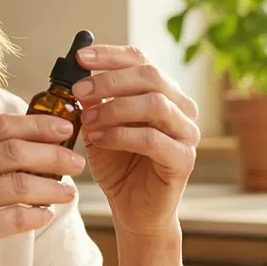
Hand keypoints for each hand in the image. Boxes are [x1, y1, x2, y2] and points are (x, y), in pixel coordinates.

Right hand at [0, 113, 85, 265]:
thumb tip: (24, 143)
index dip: (36, 123)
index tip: (63, 128)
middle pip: (13, 150)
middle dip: (52, 153)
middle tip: (76, 161)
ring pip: (20, 184)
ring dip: (53, 186)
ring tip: (69, 192)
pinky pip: (16, 219)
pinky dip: (37, 216)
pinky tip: (46, 216)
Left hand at [72, 45, 198, 237]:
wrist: (133, 210)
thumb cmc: (119, 165)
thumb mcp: (100, 127)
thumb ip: (94, 103)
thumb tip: (79, 79)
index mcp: (164, 92)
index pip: (141, 60)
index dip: (111, 55)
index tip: (81, 58)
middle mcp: (182, 108)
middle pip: (151, 76)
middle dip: (109, 80)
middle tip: (79, 91)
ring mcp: (187, 134)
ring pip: (155, 104)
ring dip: (115, 108)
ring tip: (88, 121)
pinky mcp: (184, 160)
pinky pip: (153, 140)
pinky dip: (121, 135)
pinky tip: (100, 139)